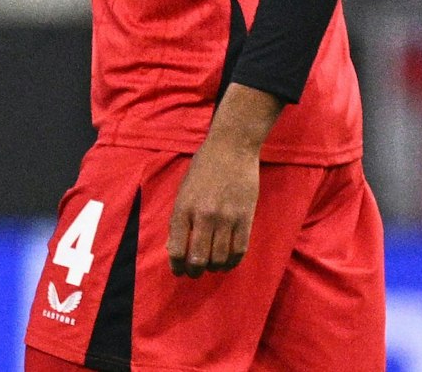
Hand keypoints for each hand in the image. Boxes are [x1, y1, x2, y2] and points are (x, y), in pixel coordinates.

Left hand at [166, 84, 280, 277]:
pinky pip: (239, 250)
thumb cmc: (203, 168)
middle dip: (194, 271)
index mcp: (183, 208)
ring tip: (212, 266)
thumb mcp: (184, 190)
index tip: (178, 270)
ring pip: (219, 258)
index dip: (176, 265)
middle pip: (198, 258)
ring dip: (214, 267)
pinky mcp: (246, 218)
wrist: (231, 148)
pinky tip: (228, 262)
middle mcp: (203, 216)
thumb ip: (180, 218)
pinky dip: (232, 261)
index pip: (177, 248)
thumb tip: (176, 247)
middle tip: (195, 273)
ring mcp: (226, 218)